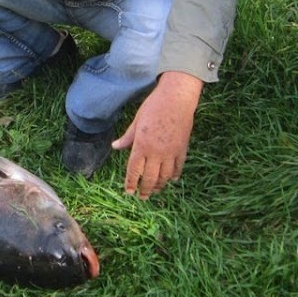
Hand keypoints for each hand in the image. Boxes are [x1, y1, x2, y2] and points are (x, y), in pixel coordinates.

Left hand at [111, 71, 202, 199]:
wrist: (177, 99)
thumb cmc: (153, 107)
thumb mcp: (136, 121)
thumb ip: (127, 137)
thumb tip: (115, 146)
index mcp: (141, 145)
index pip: (134, 170)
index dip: (131, 183)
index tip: (129, 192)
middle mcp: (156, 152)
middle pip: (150, 178)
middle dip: (145, 190)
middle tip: (142, 197)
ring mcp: (171, 152)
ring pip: (165, 176)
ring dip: (159, 186)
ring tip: (155, 191)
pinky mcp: (182, 149)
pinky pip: (178, 168)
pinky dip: (174, 175)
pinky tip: (171, 180)